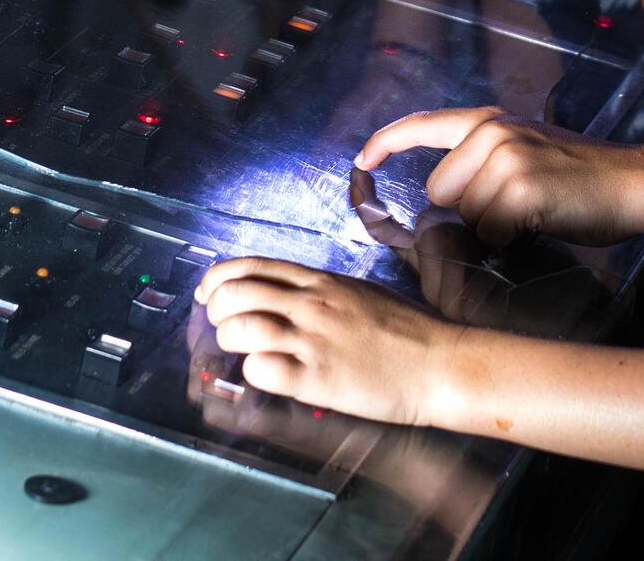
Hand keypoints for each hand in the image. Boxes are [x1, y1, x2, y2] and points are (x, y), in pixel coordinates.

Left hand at [196, 256, 461, 428]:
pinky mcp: (317, 378)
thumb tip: (284, 296)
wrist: (435, 362)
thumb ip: (318, 292)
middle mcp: (311, 303)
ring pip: (242, 328)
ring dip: (230, 342)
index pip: (251, 266)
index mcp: (320, 281)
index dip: (218, 278)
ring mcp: (313, 339)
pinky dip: (253, 373)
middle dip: (217, 311)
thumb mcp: (357, 292)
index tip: (207, 294)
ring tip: (243, 352)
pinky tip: (267, 375)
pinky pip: (263, 370)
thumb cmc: (403, 329)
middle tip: (222, 326)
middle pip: (236, 293)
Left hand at [356, 105, 638, 246]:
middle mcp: (492, 132)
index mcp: (490, 120)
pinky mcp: (521, 188)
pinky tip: (540, 221)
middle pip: (440, 192)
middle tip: (515, 205)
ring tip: (533, 211)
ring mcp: (506, 157)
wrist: (630, 180)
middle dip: (467, 209)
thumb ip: (484, 158)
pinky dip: (509, 239)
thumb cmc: (579, 175)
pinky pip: (490, 232)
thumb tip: (446, 196)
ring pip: (464, 215)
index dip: (387, 142)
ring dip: (491, 226)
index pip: (424, 124)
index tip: (362, 160)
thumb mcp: (527, 146)